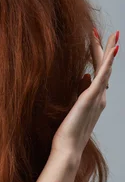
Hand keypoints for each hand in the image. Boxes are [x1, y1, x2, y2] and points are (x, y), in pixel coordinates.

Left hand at [51, 28, 119, 158]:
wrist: (68, 149)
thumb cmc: (67, 133)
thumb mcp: (73, 107)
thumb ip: (80, 91)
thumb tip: (83, 75)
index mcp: (94, 99)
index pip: (99, 73)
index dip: (100, 56)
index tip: (98, 41)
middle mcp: (100, 97)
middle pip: (105, 68)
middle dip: (107, 49)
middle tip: (111, 32)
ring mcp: (97, 98)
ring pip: (105, 69)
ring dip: (110, 51)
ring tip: (114, 35)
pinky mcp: (91, 98)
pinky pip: (101, 77)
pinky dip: (107, 63)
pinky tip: (112, 50)